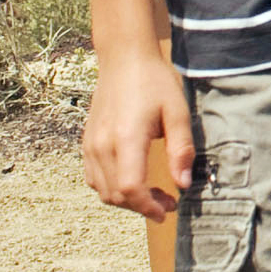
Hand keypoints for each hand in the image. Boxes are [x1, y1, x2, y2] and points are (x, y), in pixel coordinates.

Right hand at [83, 49, 189, 218]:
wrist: (124, 60)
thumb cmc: (154, 82)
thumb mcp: (177, 113)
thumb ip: (181, 150)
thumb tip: (184, 184)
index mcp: (126, 138)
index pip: (131, 188)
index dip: (148, 206)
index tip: (167, 211)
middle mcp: (102, 145)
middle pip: (116, 195)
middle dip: (142, 207)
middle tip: (168, 203)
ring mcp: (90, 145)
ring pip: (103, 190)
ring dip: (127, 201)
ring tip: (153, 195)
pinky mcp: (87, 143)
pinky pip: (94, 178)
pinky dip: (112, 189)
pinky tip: (133, 181)